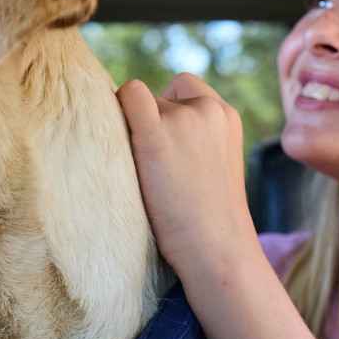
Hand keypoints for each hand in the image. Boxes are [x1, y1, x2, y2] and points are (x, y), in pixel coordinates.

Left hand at [116, 73, 256, 280]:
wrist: (217, 250)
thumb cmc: (207, 222)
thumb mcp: (213, 167)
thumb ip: (193, 139)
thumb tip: (147, 126)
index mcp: (226, 116)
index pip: (185, 88)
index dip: (164, 109)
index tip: (159, 145)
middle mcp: (207, 109)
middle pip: (158, 96)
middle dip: (147, 121)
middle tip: (147, 165)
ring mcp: (183, 118)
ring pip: (137, 99)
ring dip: (129, 126)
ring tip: (136, 169)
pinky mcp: (155, 134)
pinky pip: (127, 95)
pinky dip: (115, 109)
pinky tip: (112, 145)